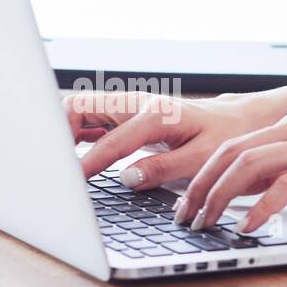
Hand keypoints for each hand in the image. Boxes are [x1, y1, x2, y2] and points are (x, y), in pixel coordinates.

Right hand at [65, 91, 270, 188]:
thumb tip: (127, 179)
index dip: (87, 163)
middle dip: (59, 132)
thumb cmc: (224, 138)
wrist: (236, 121)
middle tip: (50, 164)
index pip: (109, 141)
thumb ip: (163, 169)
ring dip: (62, 132)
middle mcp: (136, 105)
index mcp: (155, 114)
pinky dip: (75, 136)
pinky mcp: (125, 117)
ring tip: (53, 162)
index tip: (71, 181)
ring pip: (80, 111)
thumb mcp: (202, 158)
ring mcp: (128, 108)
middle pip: (80, 107)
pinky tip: (71, 157)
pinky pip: (90, 121)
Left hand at [173, 113, 286, 231]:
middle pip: (231, 153)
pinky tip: (249, 226)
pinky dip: (261, 207)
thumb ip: (274, 175)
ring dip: (221, 196)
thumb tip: (233, 194)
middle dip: (202, 187)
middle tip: (185, 218)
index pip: (230, 147)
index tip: (184, 205)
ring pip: (250, 165)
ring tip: (208, 223)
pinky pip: (285, 184)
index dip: (201, 176)